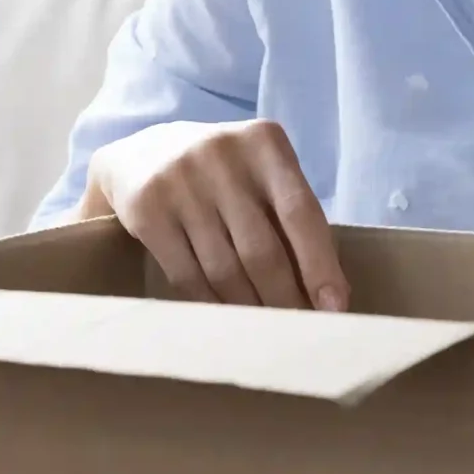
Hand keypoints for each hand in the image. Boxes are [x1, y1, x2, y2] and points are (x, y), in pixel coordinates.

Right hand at [80, 119, 347, 309]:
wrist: (139, 155)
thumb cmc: (222, 174)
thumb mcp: (258, 171)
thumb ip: (288, 212)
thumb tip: (324, 290)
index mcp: (264, 142)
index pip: (300, 212)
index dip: (320, 264)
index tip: (334, 308)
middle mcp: (222, 156)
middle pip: (262, 250)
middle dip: (284, 299)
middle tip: (299, 331)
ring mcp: (180, 181)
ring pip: (225, 270)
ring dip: (249, 309)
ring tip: (266, 331)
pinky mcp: (147, 210)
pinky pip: (187, 275)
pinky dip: (211, 303)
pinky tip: (225, 320)